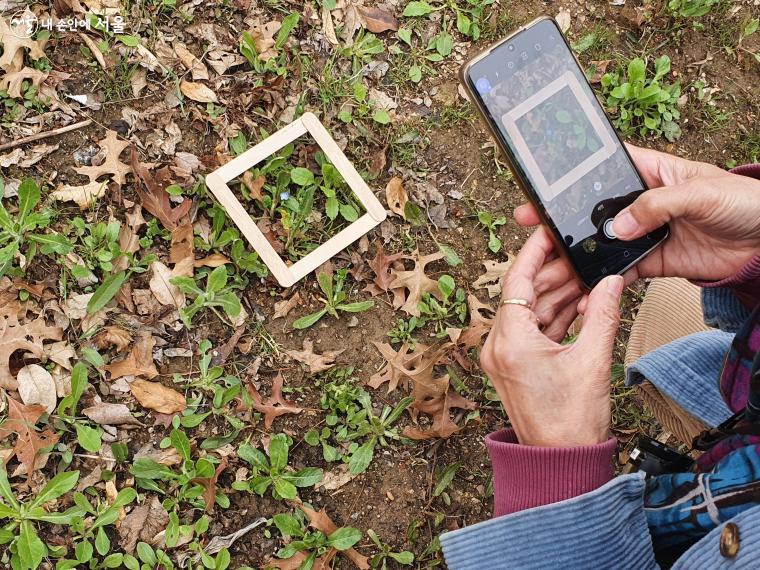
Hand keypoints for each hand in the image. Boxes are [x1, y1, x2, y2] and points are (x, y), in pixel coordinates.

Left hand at [480, 227, 624, 446]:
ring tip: (587, 278)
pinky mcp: (516, 365)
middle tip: (581, 256)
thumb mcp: (592, 360)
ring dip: (558, 295)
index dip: (533, 252)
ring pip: (531, 311)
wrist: (561, 461)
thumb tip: (611, 282)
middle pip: (525, 294)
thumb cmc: (569, 422)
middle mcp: (499, 346)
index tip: (546, 231)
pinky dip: (556, 317)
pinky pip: (534, 330)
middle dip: (554, 274)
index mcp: (509, 341)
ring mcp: (505, 356)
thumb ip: (603, 314)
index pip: (516, 281)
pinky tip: (582, 304)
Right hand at [513, 145, 759, 321]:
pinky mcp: (653, 261)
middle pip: (594, 211)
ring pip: (603, 244)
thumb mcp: (700, 192)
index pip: (604, 172)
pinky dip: (604, 282)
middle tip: (534, 232)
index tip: (542, 192)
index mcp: (651, 173)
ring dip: (580, 256)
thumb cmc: (743, 202)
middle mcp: (642, 203)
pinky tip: (585, 289)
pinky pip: (621, 271)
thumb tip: (619, 226)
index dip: (572, 180)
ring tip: (551, 267)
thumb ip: (657, 206)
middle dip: (564, 223)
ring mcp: (646, 233)